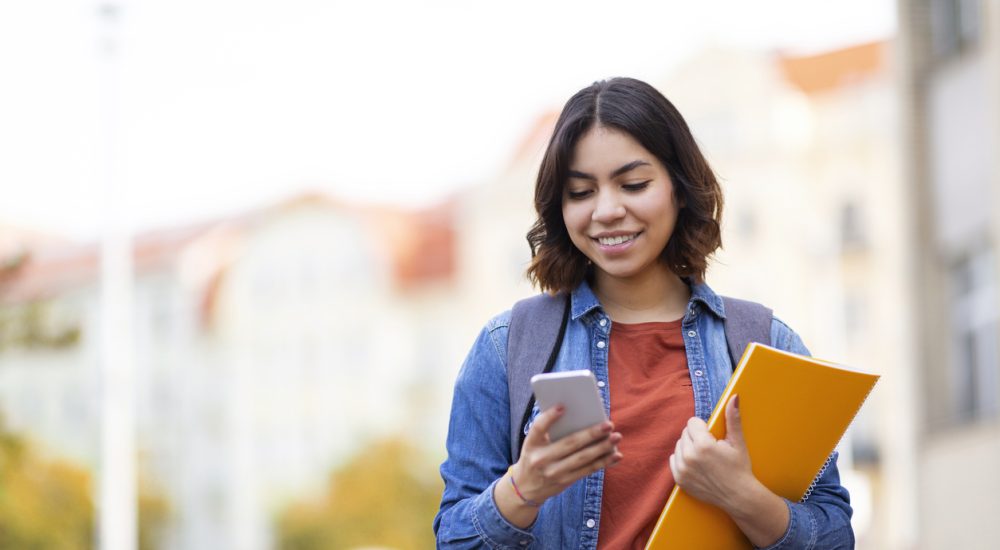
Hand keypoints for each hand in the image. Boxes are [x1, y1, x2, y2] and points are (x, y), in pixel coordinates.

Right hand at [512, 404, 622, 504]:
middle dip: (591, 433)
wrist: (526, 488)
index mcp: (531, 444)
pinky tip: (616, 455)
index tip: (563, 406)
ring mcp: (554, 472)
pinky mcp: (565, 481)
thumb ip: (550, 431)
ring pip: (582, 458)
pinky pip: (587, 470)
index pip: (538, 428)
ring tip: (616, 437)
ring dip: (602, 448)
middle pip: (569, 443)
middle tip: (609, 424)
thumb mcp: (534, 444)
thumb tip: (581, 418)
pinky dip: (603, 462)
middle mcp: (541, 459)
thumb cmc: (535, 456)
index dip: (549, 417)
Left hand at [669, 395, 790, 545]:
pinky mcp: (679, 480)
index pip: (692, 422)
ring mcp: (682, 469)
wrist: (738, 497)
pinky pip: (673, 460)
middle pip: (685, 433)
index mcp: (703, 445)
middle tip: (711, 448)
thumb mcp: (738, 442)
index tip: (713, 437)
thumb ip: (732, 418)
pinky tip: (697, 465)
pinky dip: (682, 460)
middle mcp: (689, 457)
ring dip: (688, 447)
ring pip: (679, 445)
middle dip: (696, 437)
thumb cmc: (740, 468)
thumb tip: (734, 397)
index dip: (704, 427)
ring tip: (705, 457)